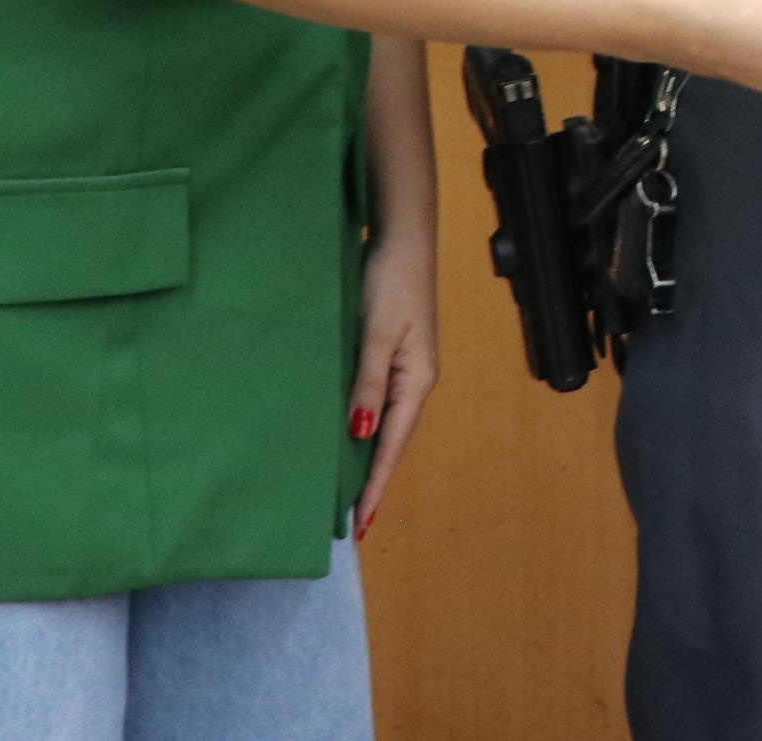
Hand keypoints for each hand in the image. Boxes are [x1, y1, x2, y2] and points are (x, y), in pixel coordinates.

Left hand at [347, 211, 439, 541]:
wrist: (402, 238)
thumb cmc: (390, 281)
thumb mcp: (375, 333)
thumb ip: (367, 383)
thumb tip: (361, 432)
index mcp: (417, 380)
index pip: (392, 446)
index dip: (375, 486)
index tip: (360, 524)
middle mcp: (414, 380)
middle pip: (392, 441)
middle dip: (373, 480)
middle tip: (350, 521)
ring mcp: (404, 367)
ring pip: (385, 422)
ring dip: (367, 455)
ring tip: (345, 490)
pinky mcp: (392, 353)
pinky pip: (378, 401)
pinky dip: (365, 425)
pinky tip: (350, 435)